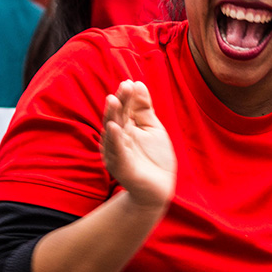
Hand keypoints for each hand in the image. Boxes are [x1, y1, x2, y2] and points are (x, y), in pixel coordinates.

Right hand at [101, 80, 175, 209]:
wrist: (158, 189)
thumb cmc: (154, 158)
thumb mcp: (152, 128)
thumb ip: (144, 108)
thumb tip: (137, 82)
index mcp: (125, 129)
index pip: (124, 109)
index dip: (127, 96)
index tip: (130, 82)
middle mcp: (117, 139)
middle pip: (117, 117)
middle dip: (120, 102)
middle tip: (124, 87)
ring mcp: (117, 153)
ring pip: (112, 132)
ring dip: (112, 116)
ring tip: (114, 100)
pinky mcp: (120, 167)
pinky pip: (116, 152)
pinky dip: (114, 140)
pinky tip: (114, 127)